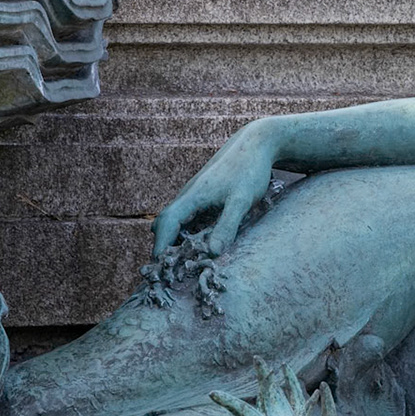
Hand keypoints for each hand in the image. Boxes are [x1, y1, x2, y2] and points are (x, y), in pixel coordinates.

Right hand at [151, 121, 278, 255]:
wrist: (256, 143)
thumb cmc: (249, 170)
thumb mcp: (241, 201)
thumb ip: (227, 226)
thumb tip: (211, 253)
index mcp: (192, 196)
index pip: (166, 223)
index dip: (160, 245)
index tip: (158, 266)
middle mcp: (188, 195)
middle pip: (166, 224)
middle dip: (164, 246)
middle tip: (168, 272)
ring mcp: (194, 195)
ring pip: (176, 221)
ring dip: (175, 240)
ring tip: (181, 264)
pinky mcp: (203, 196)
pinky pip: (188, 217)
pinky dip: (187, 232)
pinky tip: (199, 246)